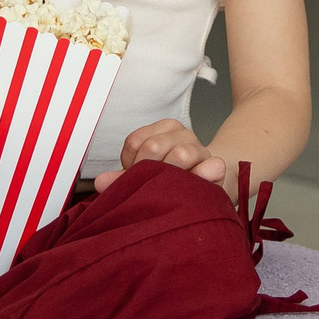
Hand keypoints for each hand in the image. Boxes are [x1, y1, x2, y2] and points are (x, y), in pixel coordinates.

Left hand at [96, 119, 229, 188]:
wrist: (207, 185)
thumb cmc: (172, 179)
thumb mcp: (147, 175)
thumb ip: (124, 178)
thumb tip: (101, 182)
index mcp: (163, 130)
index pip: (135, 142)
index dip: (131, 164)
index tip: (138, 174)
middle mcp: (182, 134)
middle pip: (153, 147)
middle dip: (148, 171)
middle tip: (153, 185)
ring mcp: (201, 149)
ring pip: (180, 154)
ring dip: (171, 176)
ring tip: (170, 188)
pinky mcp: (217, 166)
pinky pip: (210, 167)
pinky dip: (201, 176)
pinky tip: (194, 185)